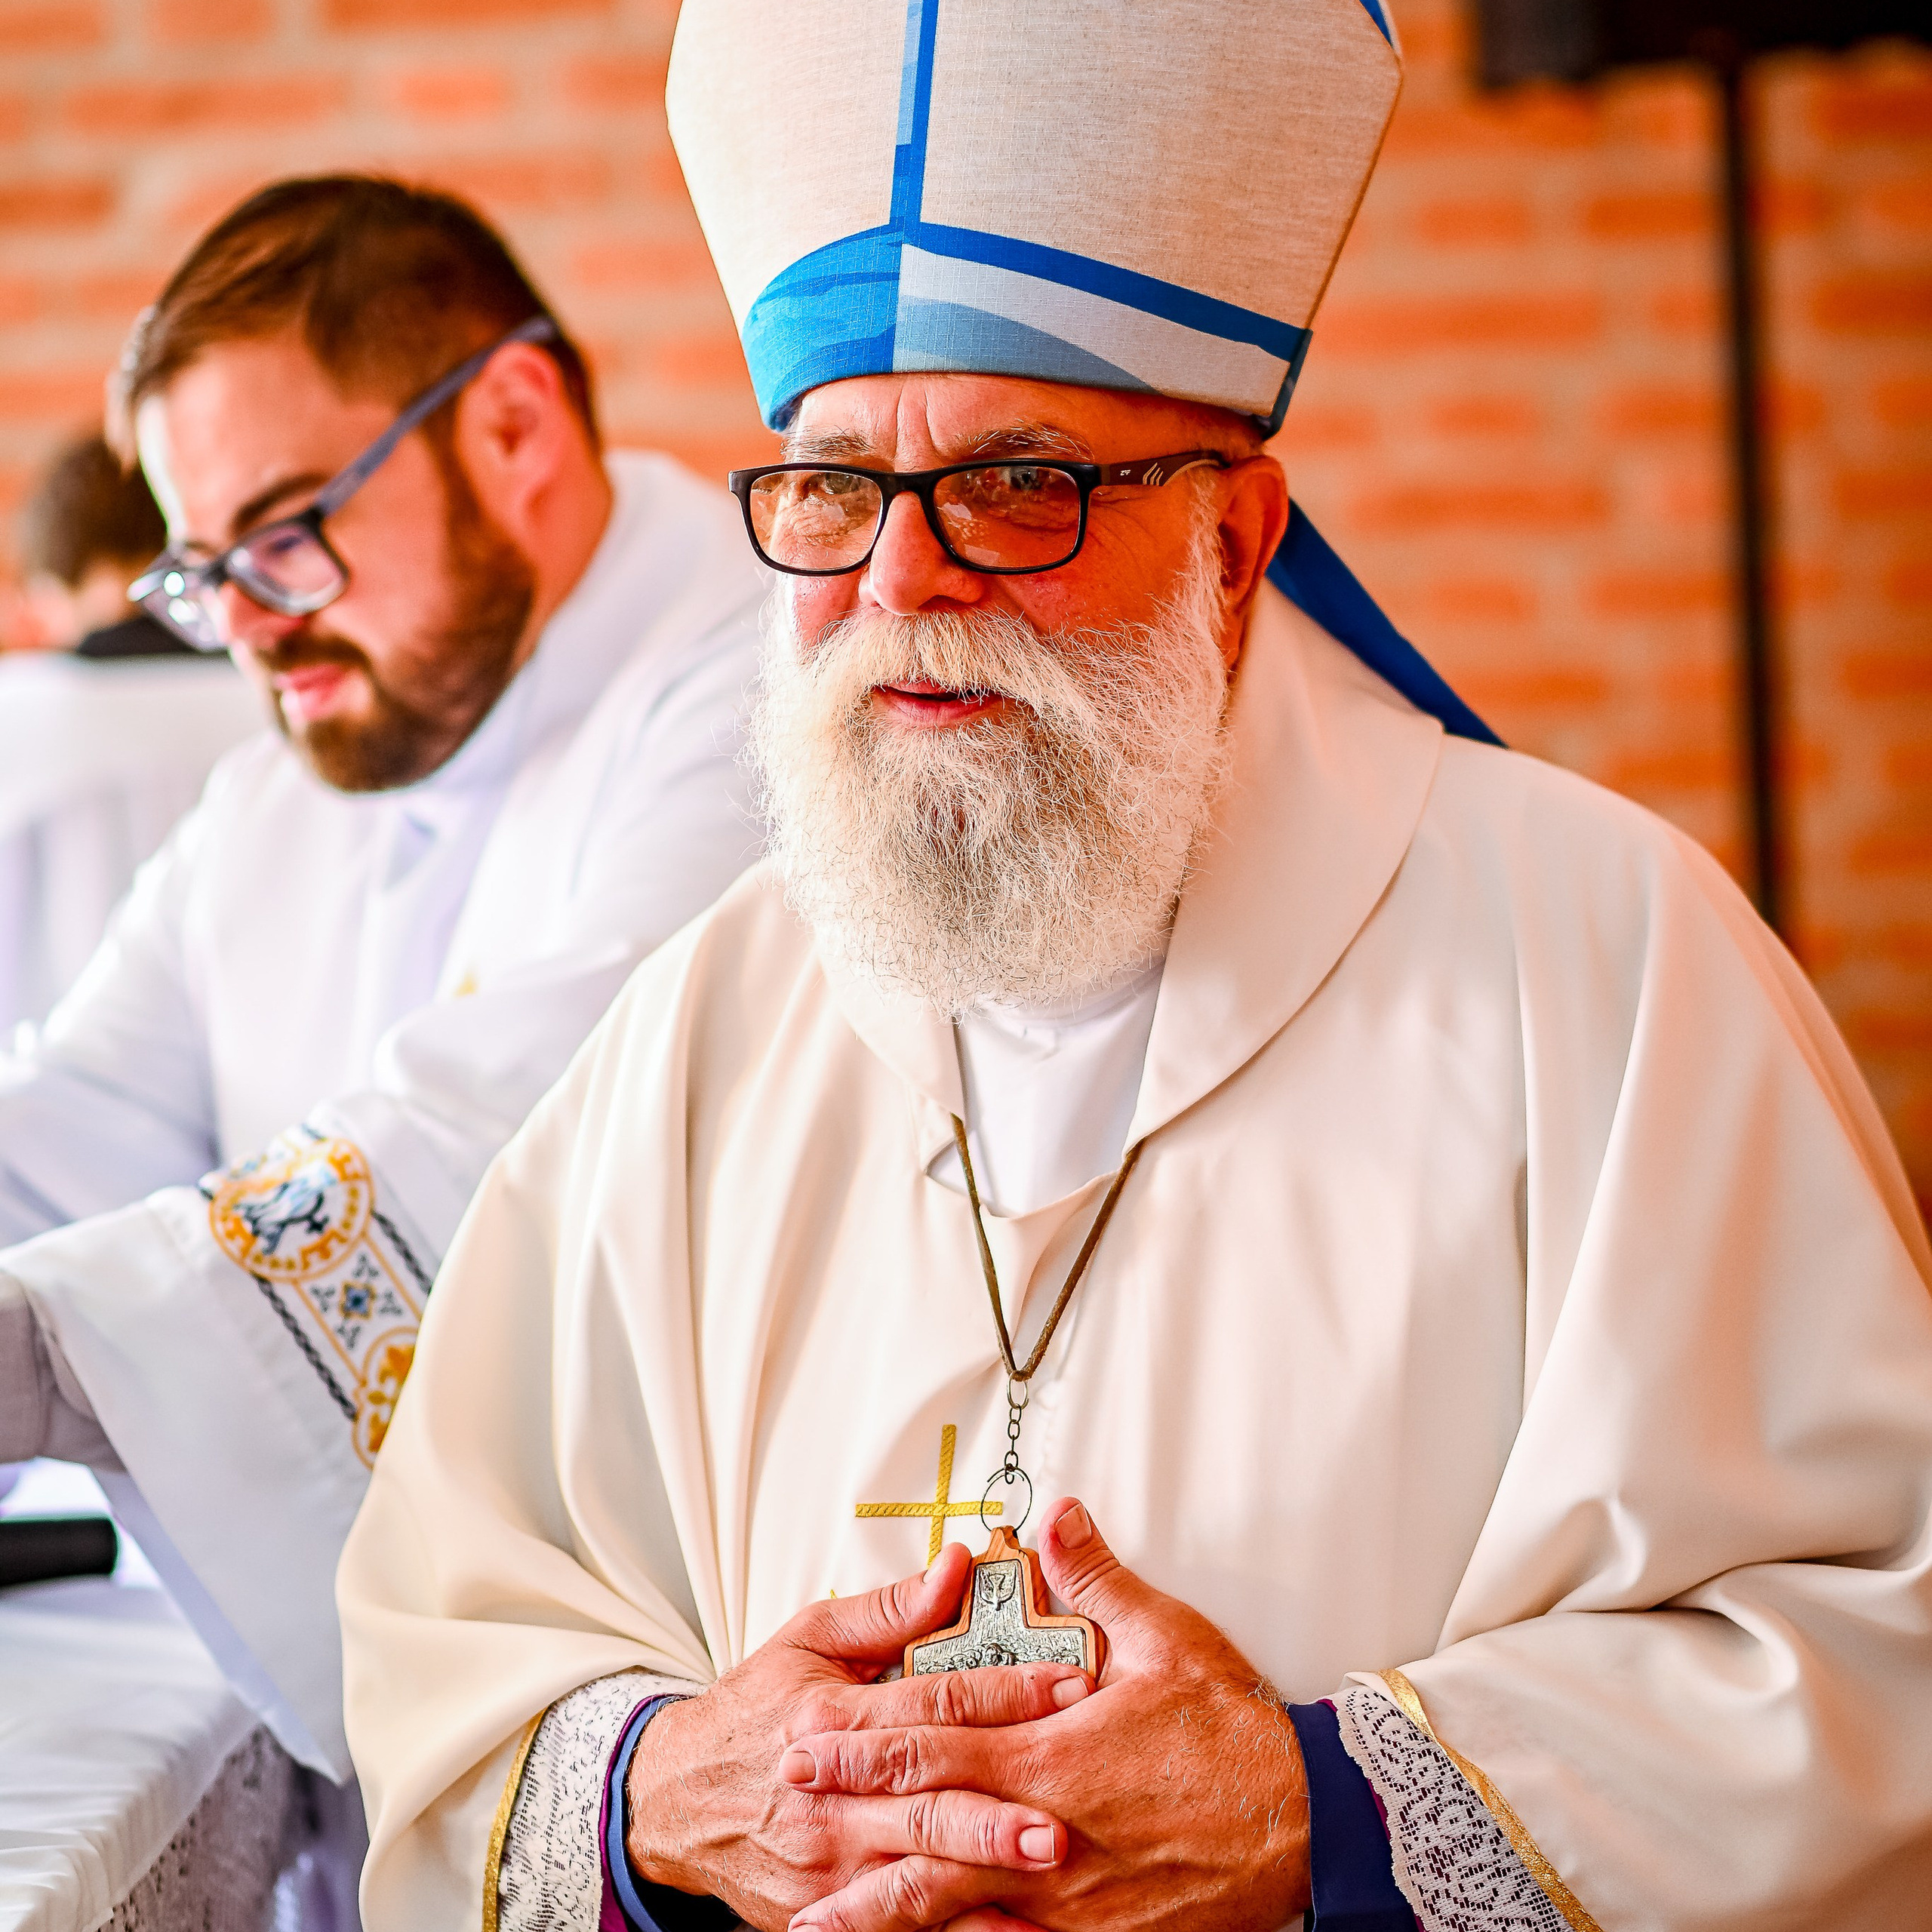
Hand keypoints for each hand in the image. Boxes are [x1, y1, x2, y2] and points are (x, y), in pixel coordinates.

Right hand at [624, 1544, 1088, 1931]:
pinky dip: (949, 1928)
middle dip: (996, 1810)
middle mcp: (827, 1793)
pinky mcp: (824, 1912)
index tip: (1072, 1686)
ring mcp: (824, 1863)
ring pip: (913, 1874)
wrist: (675, 1799)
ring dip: (980, 1876)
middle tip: (1066, 1814)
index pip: (929, 1702)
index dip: (1004, 1693)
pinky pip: (894, 1923)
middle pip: (924, 1800)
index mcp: (826, 1714)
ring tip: (1045, 1876)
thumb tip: (960, 1565)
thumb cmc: (755, 1710)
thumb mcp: (811, 1639)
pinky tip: (1004, 1925)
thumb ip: (892, 1609)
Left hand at [780, 1498, 1310, 1931]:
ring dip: (882, 1913)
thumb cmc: (1236, 1732)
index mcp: (1053, 1753)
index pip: (936, 1745)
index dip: (862, 1745)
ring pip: (954, 1910)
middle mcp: (1046, 1833)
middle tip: (784, 1819)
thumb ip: (1097, 1580)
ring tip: (817, 1923)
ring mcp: (1068, 1899)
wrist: (1309, 1824)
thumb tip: (1055, 1520)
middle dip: (848, 1824)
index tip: (803, 1742)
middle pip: (924, 1832)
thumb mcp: (1168, 1637)